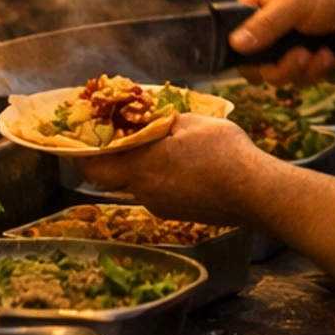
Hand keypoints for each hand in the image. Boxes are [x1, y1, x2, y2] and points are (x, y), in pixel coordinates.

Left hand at [78, 113, 263, 219]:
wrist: (254, 192)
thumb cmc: (224, 153)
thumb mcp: (192, 122)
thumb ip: (163, 121)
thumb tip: (149, 120)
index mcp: (141, 167)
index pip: (94, 165)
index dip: (81, 152)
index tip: (80, 138)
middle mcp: (144, 192)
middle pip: (112, 178)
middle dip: (110, 158)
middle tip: (117, 139)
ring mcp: (161, 207)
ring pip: (136, 185)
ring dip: (138, 167)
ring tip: (156, 146)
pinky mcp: (178, 214)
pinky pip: (157, 193)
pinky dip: (158, 178)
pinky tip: (179, 164)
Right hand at [228, 0, 334, 84]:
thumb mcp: (294, 2)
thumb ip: (265, 24)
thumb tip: (235, 44)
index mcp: (259, 3)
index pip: (234, 34)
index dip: (242, 53)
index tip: (258, 62)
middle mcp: (271, 25)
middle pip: (257, 64)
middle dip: (279, 67)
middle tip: (298, 58)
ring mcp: (290, 43)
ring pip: (280, 75)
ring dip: (301, 70)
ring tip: (318, 55)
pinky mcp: (309, 57)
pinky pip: (302, 77)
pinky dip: (316, 70)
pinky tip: (328, 55)